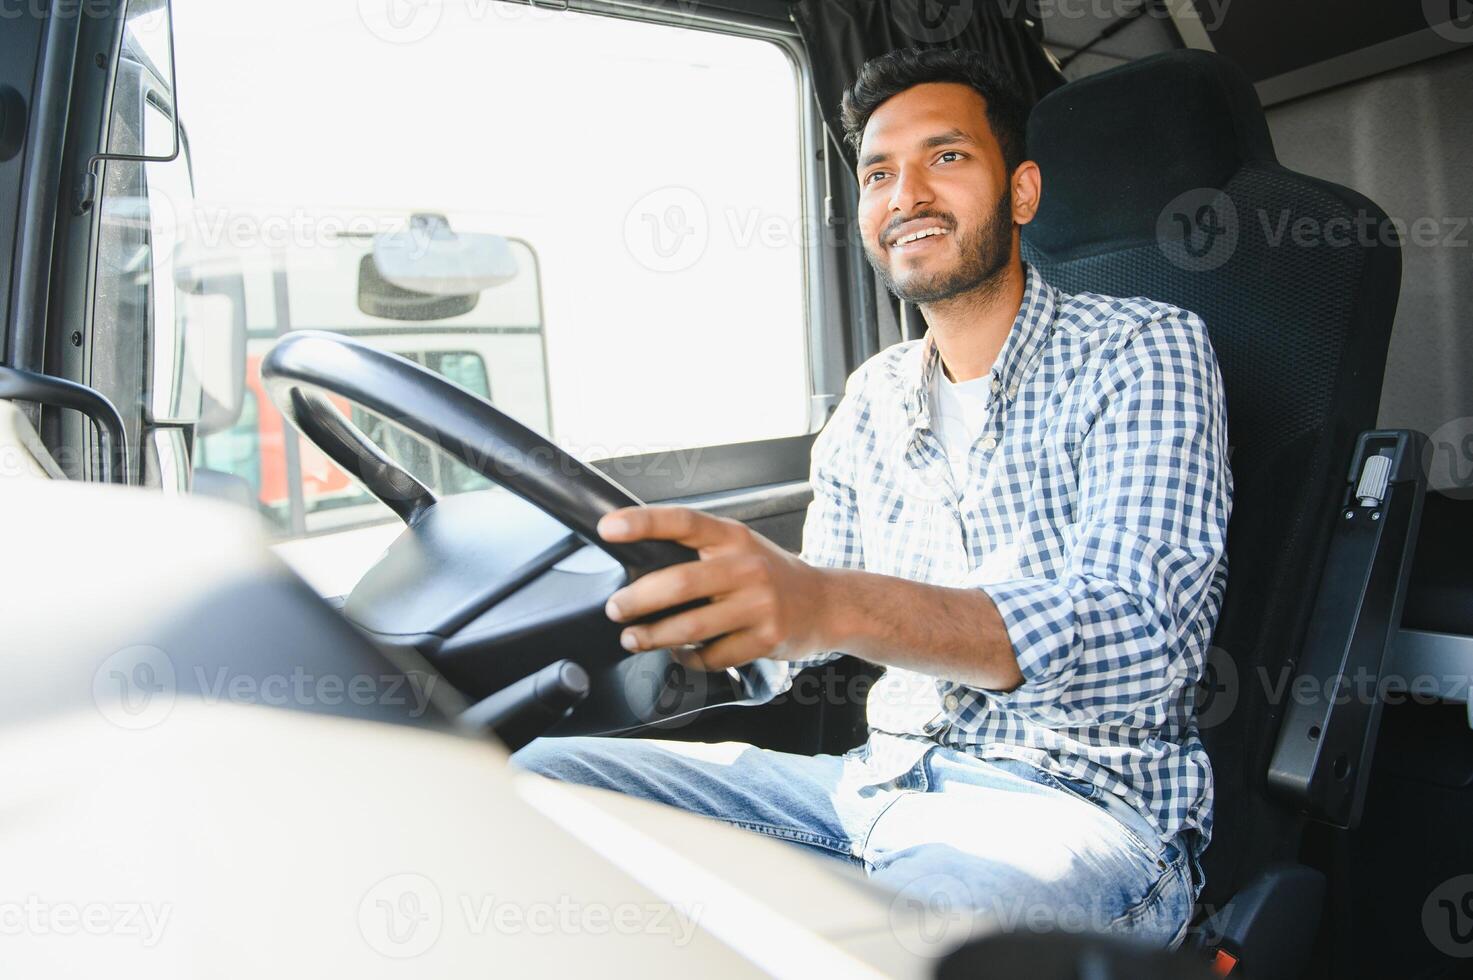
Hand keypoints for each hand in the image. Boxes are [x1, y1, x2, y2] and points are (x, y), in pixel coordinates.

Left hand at [599, 505, 832, 670]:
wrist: (826, 603)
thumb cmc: (770, 574)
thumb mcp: (741, 546)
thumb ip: (699, 548)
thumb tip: (636, 558)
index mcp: (733, 537)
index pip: (683, 521)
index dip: (643, 522)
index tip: (608, 528)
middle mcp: (747, 566)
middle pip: (679, 582)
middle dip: (637, 600)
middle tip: (615, 609)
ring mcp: (759, 604)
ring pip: (692, 626)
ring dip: (653, 636)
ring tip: (632, 638)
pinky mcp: (766, 639)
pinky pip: (713, 656)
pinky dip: (689, 657)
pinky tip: (681, 653)